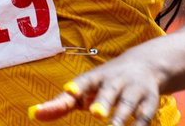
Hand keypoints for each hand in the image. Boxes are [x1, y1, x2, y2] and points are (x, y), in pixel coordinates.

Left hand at [29, 55, 163, 124]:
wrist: (146, 65)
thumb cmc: (106, 82)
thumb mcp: (85, 88)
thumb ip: (61, 102)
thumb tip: (34, 114)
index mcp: (97, 77)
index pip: (85, 80)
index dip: (78, 86)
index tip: (69, 91)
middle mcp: (116, 81)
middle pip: (109, 91)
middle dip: (104, 102)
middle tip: (96, 113)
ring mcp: (134, 91)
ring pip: (128, 105)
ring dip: (120, 119)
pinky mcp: (150, 103)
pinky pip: (144, 117)